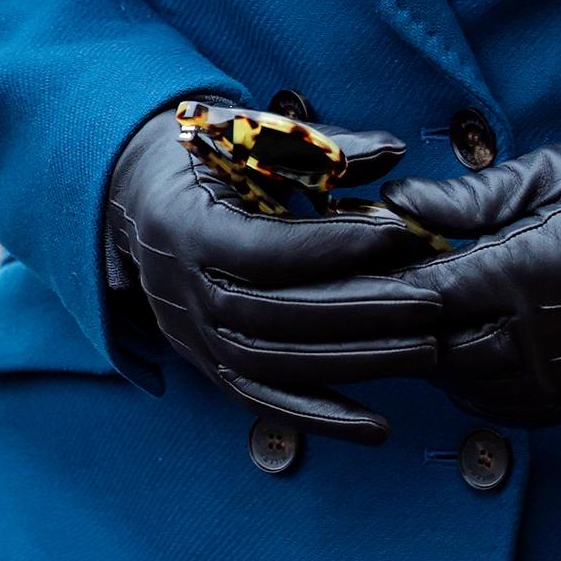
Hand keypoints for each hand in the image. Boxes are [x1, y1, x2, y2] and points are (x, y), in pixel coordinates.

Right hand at [105, 98, 444, 444]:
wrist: (131, 193)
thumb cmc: (199, 153)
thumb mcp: (249, 133)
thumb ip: (320, 145)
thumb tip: (393, 150)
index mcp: (187, 227)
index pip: (265, 249)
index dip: (334, 245)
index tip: (398, 233)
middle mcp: (182, 293)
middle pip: (275, 316)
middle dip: (361, 311)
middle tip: (429, 301)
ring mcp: (191, 337)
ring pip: (274, 366)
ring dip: (354, 363)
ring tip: (422, 350)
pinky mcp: (206, 365)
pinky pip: (263, 401)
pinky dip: (321, 417)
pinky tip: (377, 427)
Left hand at [197, 128, 560, 429]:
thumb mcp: (540, 171)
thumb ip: (463, 199)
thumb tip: (395, 206)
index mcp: (523, 270)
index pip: (413, 296)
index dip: (353, 296)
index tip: (300, 289)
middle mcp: (539, 336)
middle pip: (423, 351)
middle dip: (363, 337)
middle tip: (296, 330)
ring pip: (457, 383)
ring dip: (413, 358)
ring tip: (362, 332)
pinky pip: (502, 402)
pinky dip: (466, 377)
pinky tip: (445, 350)